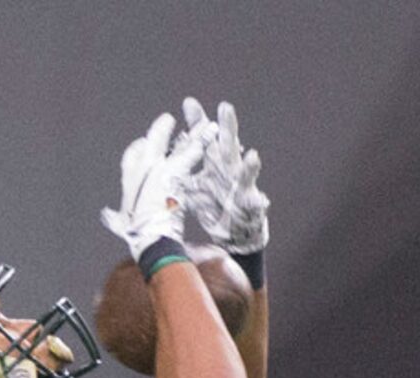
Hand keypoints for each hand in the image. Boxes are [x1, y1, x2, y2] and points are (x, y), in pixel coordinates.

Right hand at [100, 112, 200, 261]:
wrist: (150, 239)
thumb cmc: (138, 236)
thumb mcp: (123, 223)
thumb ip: (117, 218)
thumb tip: (107, 216)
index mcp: (129, 180)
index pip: (131, 158)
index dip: (138, 149)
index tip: (144, 142)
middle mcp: (140, 169)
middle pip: (152, 143)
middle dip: (160, 131)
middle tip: (168, 120)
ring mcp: (156, 168)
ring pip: (176, 147)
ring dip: (192, 135)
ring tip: (204, 123)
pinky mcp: (172, 172)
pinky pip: (188, 155)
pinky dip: (199, 145)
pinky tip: (209, 133)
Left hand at [180, 97, 269, 254]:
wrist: (235, 231)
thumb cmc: (216, 202)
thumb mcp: (195, 179)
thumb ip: (185, 164)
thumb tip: (156, 146)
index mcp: (215, 161)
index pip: (205, 137)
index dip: (198, 121)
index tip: (189, 103)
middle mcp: (230, 169)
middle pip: (228, 145)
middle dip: (228, 127)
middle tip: (226, 108)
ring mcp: (242, 187)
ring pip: (246, 172)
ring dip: (250, 165)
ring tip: (252, 156)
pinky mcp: (251, 207)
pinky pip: (255, 205)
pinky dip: (259, 202)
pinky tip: (262, 200)